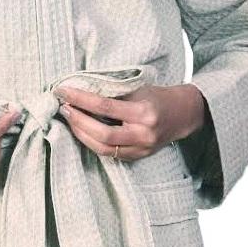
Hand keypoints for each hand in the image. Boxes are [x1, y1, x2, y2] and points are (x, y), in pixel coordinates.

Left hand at [54, 83, 207, 160]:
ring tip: (71, 119)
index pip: (104, 106)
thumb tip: (80, 92)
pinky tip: (83, 131)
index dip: (80, 99)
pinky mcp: (137, 157)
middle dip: (78, 121)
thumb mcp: (138, 89)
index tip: (63, 91)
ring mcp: (141, 149)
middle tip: (64, 108)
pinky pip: (110, 153)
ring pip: (103, 148)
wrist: (183, 114)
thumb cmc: (157, 97)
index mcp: (144, 113)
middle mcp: (143, 134)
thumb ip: (112, 94)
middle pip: (102, 134)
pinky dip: (93, 142)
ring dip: (82, 134)